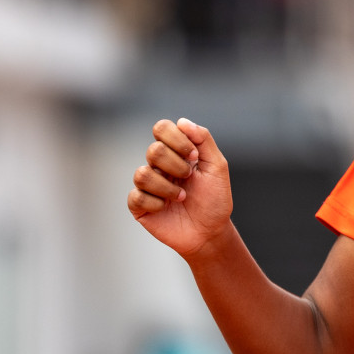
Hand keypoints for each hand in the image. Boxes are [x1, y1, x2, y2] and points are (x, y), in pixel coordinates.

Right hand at [127, 118, 233, 258]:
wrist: (211, 232)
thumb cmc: (214, 199)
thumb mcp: (217, 166)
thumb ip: (203, 140)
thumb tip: (182, 122)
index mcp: (175, 152)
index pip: (161, 128)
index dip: (177, 139)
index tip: (194, 156)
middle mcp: (158, 165)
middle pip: (154, 150)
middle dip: (177, 165)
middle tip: (189, 178)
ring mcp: (147, 185)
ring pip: (142, 174)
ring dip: (168, 187)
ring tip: (182, 197)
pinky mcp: (139, 205)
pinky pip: (136, 196)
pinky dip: (156, 202)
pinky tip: (166, 208)